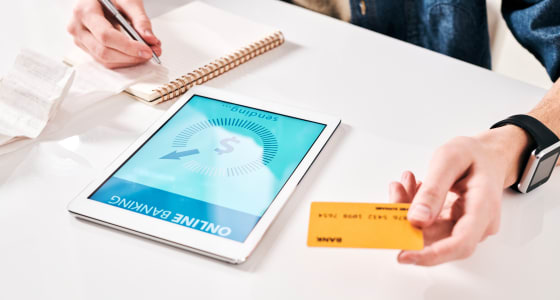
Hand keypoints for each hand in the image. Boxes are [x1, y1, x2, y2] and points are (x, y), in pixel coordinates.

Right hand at [67, 0, 161, 68]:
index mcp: (84, 10)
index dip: (127, 46)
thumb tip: (150, 39)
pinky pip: (105, 61)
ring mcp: (80, 39)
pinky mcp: (87, 48)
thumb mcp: (128, 0)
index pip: (105, 35)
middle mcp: (78, 27)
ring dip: (129, 61)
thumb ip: (140, 19)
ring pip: (105, 60)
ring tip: (146, 54)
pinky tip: (136, 55)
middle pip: (104, 51)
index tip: (147, 50)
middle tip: (151, 53)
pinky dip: (123, 61)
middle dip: (130, 56)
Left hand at [389, 126, 531, 265]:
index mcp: (484, 206)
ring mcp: (466, 225)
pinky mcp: (454, 224)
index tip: (404, 255)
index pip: (460, 242)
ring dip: (408, 211)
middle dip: (409, 223)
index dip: (431, 254)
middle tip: (394, 195)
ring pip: (429, 231)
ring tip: (402, 184)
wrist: (487, 154)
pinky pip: (428, 223)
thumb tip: (416, 219)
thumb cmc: (473, 154)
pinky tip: (409, 188)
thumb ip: (433, 189)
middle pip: (439, 238)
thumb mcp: (449, 159)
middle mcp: (478, 223)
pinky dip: (414, 208)